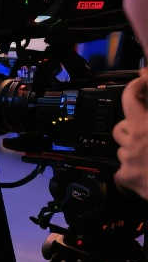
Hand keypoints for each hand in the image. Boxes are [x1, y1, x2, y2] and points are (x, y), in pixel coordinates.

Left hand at [113, 68, 147, 199]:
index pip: (131, 97)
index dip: (135, 88)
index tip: (140, 84)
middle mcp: (136, 139)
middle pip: (122, 125)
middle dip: (134, 126)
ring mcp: (129, 159)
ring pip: (122, 147)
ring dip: (134, 147)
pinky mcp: (126, 177)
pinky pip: (121, 169)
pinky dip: (132, 168)